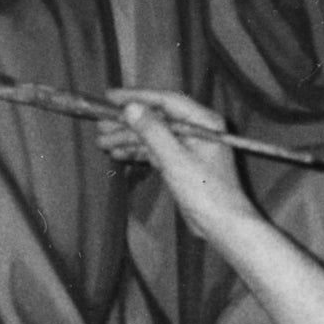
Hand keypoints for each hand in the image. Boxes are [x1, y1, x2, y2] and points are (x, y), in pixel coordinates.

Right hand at [100, 88, 250, 247]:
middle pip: (157, 118)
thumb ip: (153, 132)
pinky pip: (156, 151)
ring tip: (102, 141)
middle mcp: (198, 129)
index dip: (137, 97)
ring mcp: (189, 147)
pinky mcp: (182, 164)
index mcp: (204, 122)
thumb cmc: (206, 192)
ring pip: (154, 136)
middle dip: (128, 122)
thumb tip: (131, 108)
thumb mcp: (175, 160)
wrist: (222, 225)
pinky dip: (137, 152)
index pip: (166, 101)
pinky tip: (117, 153)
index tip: (110, 98)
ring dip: (128, 138)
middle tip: (100, 124)